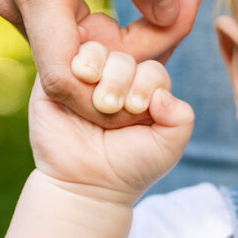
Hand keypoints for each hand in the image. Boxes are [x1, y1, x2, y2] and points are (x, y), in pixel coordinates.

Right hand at [0, 0, 205, 116]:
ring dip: (131, 38)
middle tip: (193, 1)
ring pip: (81, 49)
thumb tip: (171, 18)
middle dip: (141, 55)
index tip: (168, 57)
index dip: (116, 93)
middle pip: (83, 69)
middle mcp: (17, 3)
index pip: (67, 81)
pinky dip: (113, 23)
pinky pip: (73, 27)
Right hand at [28, 44, 194, 200]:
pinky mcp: (55, 79)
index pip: (152, 70)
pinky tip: (80, 84)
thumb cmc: (128, 166)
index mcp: (143, 92)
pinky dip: (78, 66)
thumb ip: (181, 118)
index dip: (148, 83)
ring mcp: (85, 79)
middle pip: (124, 58)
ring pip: (96, 52)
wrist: (84, 184)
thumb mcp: (167, 147)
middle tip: (112, 108)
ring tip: (98, 102)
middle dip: (122, 81)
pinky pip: (66, 56)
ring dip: (101, 73)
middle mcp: (115, 82)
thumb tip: (162, 93)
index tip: (138, 110)